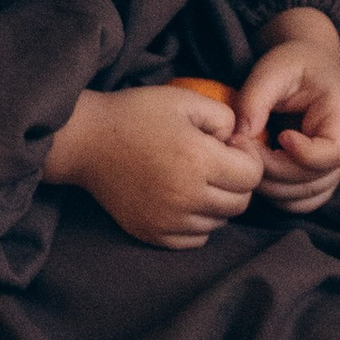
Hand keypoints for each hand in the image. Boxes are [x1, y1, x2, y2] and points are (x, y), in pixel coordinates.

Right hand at [46, 81, 266, 249]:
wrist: (85, 141)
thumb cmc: (135, 115)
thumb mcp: (183, 100)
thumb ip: (224, 117)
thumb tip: (239, 141)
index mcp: (198, 160)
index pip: (253, 175)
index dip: (247, 157)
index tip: (228, 145)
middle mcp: (186, 196)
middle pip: (240, 203)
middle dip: (236, 181)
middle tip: (215, 162)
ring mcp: (168, 220)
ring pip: (220, 222)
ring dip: (217, 202)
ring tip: (195, 179)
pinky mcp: (153, 234)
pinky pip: (196, 239)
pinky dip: (197, 222)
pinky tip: (182, 198)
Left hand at [233, 9, 339, 208]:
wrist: (306, 68)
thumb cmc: (294, 65)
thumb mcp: (274, 69)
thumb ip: (256, 99)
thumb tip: (240, 135)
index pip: (332, 154)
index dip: (302, 154)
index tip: (278, 135)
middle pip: (312, 181)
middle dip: (272, 169)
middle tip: (241, 145)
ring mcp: (330, 170)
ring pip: (303, 198)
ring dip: (269, 186)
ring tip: (245, 155)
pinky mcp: (314, 179)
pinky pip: (298, 202)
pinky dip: (274, 194)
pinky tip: (256, 169)